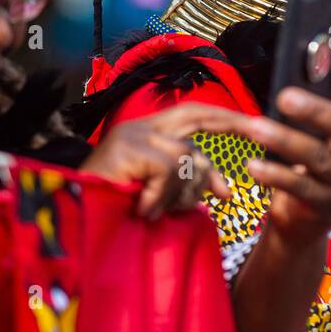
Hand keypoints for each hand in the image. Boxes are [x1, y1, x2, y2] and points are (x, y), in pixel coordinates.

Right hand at [80, 105, 255, 218]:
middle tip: (260, 130)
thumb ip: (189, 185)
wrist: (70, 217)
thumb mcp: (160, 195)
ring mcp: (133, 135)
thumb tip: (228, 193)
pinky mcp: (128, 149)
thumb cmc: (114, 209)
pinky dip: (163, 196)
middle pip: (196, 114)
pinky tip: (145, 210)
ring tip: (159, 209)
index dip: (224, 117)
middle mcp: (141, 127)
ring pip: (187, 156)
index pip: (193, 114)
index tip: (255, 124)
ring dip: (183, 191)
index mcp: (148, 132)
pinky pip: (169, 170)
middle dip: (232, 121)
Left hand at [239, 58, 330, 245]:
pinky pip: (300, 188)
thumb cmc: (322, 154)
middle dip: (319, 112)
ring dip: (285, 141)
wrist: (307, 215)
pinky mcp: (326, 207)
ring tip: (254, 127)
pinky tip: (252, 164)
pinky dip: (275, 175)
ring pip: (320, 160)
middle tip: (285, 96)